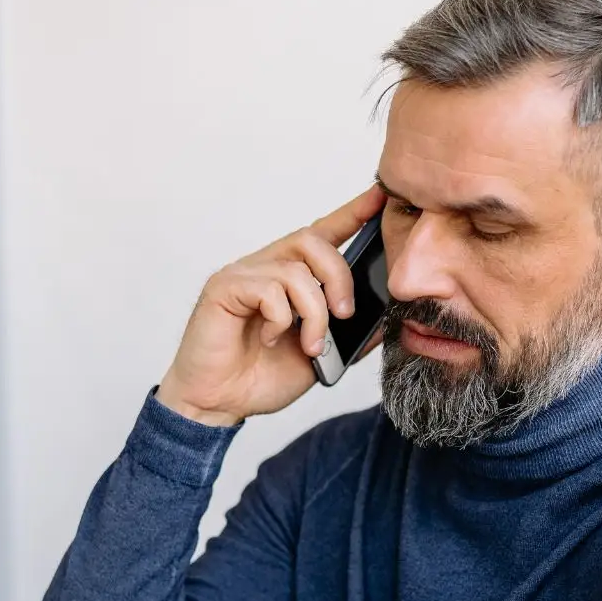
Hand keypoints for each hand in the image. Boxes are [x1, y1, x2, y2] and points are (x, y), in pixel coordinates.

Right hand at [156, 184, 385, 425]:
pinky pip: (269, 290)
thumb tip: (382, 318)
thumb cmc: (259, 377)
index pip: (323, 234)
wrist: (219, 403)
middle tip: (345, 314)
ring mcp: (243, 275)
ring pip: (295, 272)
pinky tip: (267, 339)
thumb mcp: (321, 355)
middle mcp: (266, 267)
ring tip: (309, 345)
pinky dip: (280, 321)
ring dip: (313, 313)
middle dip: (339, 277)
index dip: (351, 213)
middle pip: (312, 240)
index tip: (379, 197)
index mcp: (289, 278)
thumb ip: (349, 334)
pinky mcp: (224, 287)